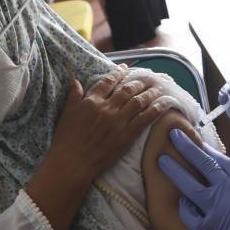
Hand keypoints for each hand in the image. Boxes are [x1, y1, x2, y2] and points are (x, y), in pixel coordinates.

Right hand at [46, 66, 165, 185]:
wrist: (73, 162)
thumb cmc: (66, 139)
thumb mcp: (67, 113)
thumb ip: (73, 95)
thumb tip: (75, 80)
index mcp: (92, 101)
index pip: (108, 82)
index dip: (118, 73)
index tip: (126, 68)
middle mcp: (107, 108)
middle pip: (127, 90)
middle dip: (140, 81)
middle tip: (149, 77)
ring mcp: (118, 121)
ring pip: (138, 102)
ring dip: (150, 93)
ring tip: (158, 88)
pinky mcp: (127, 135)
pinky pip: (144, 119)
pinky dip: (155, 110)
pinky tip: (163, 104)